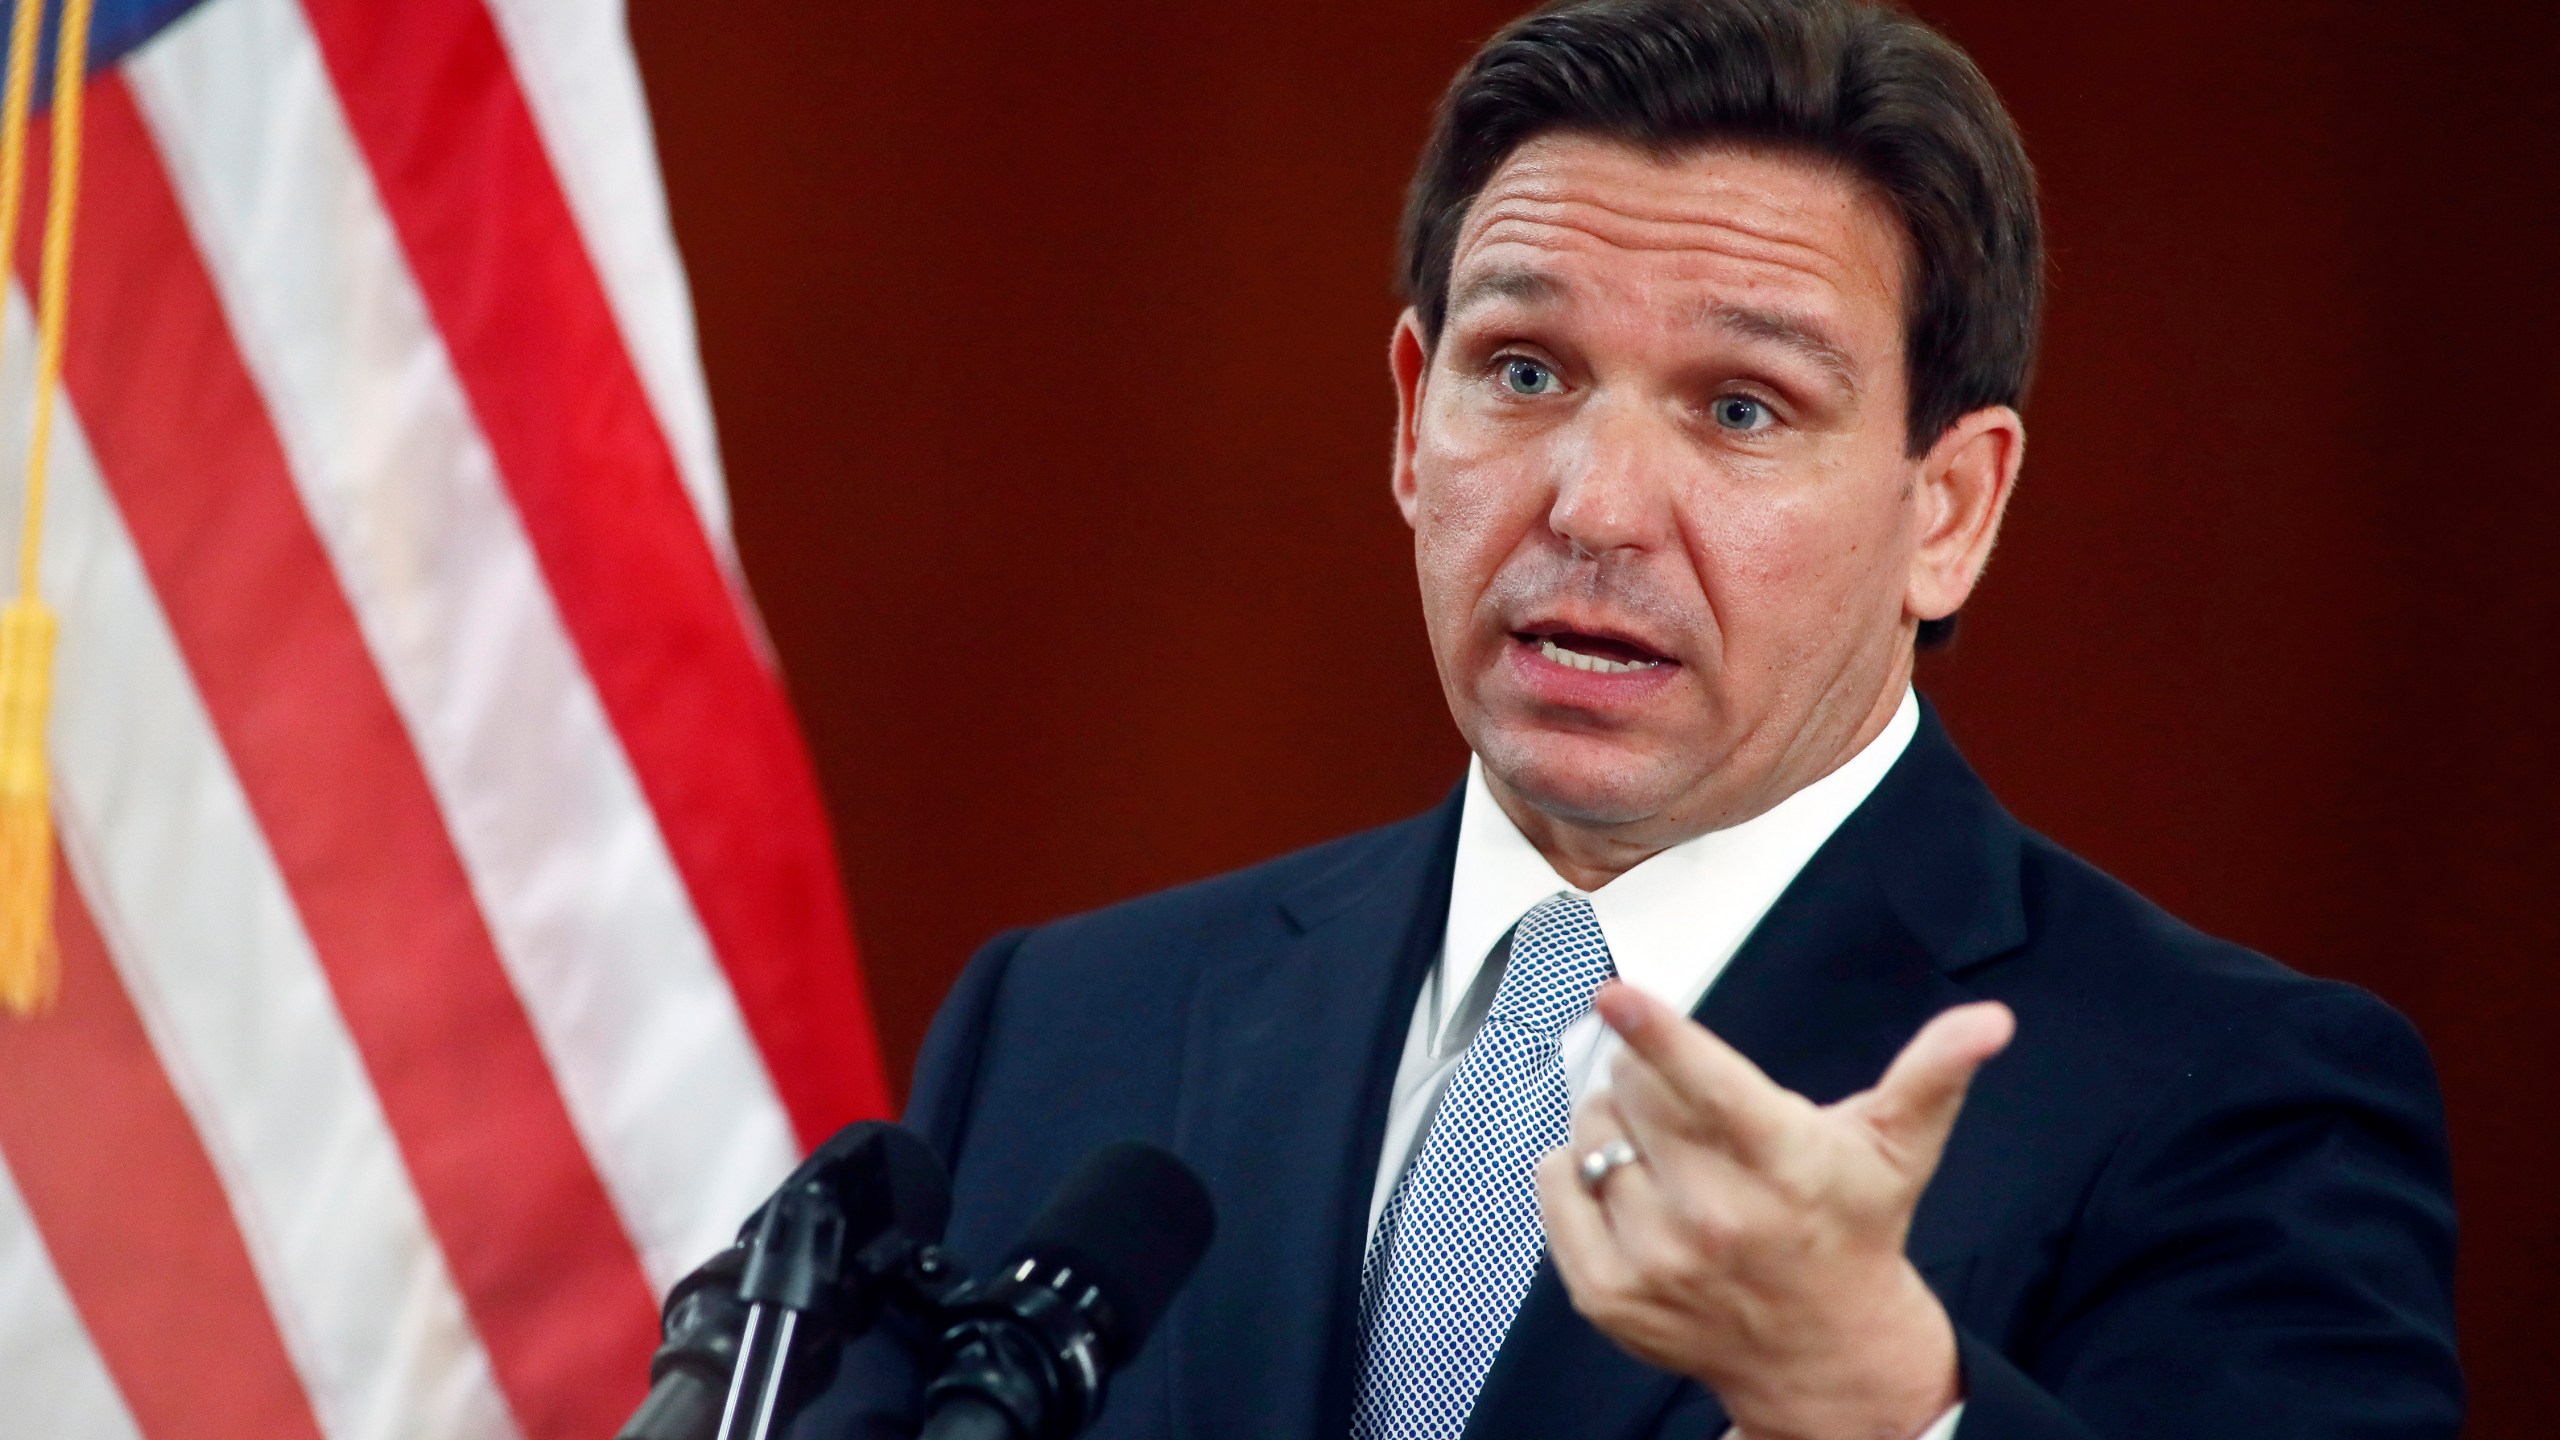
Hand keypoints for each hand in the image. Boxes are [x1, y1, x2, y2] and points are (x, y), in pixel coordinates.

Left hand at [1536, 982, 2014, 1439]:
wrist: (1824, 1354)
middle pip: (1632, 1094)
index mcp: (1782, 1166)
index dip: (1658, 1034)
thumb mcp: (1897, 1148)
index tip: (1615, 992)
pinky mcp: (1608, 1294)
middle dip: (1647, 1076)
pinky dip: (1575, 1169)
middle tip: (1686, 1103)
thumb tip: (1989, 1021)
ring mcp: (1655, 1262)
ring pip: (1590, 1134)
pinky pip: (1555, 1185)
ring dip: (1614, 1123)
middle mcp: (1715, 1218)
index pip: (1709, 1088)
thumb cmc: (1853, 1230)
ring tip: (1666, 1152)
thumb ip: (1934, 1073)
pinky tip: (1625, 1183)